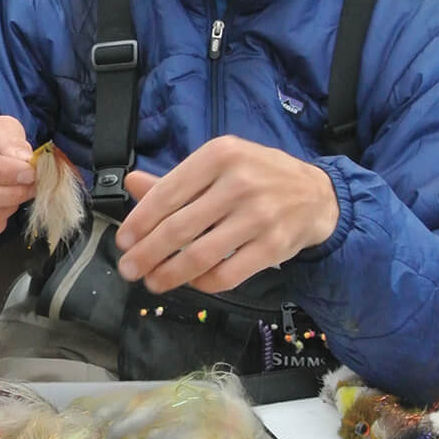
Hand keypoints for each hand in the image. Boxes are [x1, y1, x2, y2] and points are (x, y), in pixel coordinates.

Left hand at [114, 136, 339, 293]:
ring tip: (153, 282)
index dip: (139, 222)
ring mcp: (259, 216)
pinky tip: (192, 282)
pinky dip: (203, 283)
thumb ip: (176, 180)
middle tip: (129, 269)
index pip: (167, 193)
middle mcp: (239, 182)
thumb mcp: (218, 165)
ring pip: (200, 255)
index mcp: (220, 155)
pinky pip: (227, 274)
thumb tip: (130, 183)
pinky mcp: (273, 246)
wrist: (316, 194)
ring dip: (169, 274)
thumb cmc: (258, 176)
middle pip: (178, 228)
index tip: (123, 242)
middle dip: (146, 254)